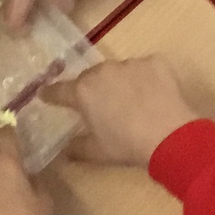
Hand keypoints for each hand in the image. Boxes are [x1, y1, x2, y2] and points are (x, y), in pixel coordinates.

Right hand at [46, 57, 196, 166]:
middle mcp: (102, 71)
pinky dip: (146, 79)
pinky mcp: (154, 62)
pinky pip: (144, 68)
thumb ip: (76, 148)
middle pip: (90, 78)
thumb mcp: (97, 152)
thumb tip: (65, 150)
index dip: (51, 94)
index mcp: (83, 92)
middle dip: (92, 89)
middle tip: (101, 106)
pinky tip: (153, 96)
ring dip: (119, 83)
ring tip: (132, 103)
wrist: (170, 135)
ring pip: (118, 71)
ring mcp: (130, 64)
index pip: (59, 90)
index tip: (44, 94)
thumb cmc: (127, 145)